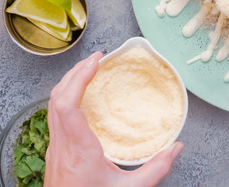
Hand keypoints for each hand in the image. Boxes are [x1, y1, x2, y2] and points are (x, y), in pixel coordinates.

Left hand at [45, 52, 182, 186]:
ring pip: (51, 106)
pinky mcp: (54, 153)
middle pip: (56, 98)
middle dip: (75, 73)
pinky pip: (54, 116)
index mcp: (79, 150)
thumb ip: (155, 169)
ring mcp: (54, 149)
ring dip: (69, 84)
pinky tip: (81, 99)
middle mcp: (62, 146)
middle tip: (96, 59)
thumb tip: (176, 148)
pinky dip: (67, 98)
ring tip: (88, 72)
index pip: (67, 105)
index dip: (79, 79)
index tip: (95, 62)